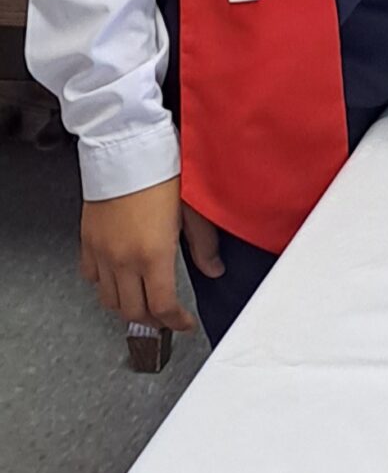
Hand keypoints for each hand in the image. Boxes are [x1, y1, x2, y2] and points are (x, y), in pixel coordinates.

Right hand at [79, 179, 214, 331]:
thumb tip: (214, 270)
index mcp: (153, 254)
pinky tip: (121, 277)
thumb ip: (204, 245)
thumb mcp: (194, 209)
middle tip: (168, 316)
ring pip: (108, 299)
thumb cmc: (162, 173)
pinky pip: (92, 277)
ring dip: (128, 306)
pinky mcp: (88, 241)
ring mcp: (102, 252)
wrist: (125, 149)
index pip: (162, 306)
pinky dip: (106, 285)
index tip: (186, 324)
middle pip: (132, 311)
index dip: (176, 323)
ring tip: (145, 301)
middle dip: (153, 320)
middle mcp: (124, 260)